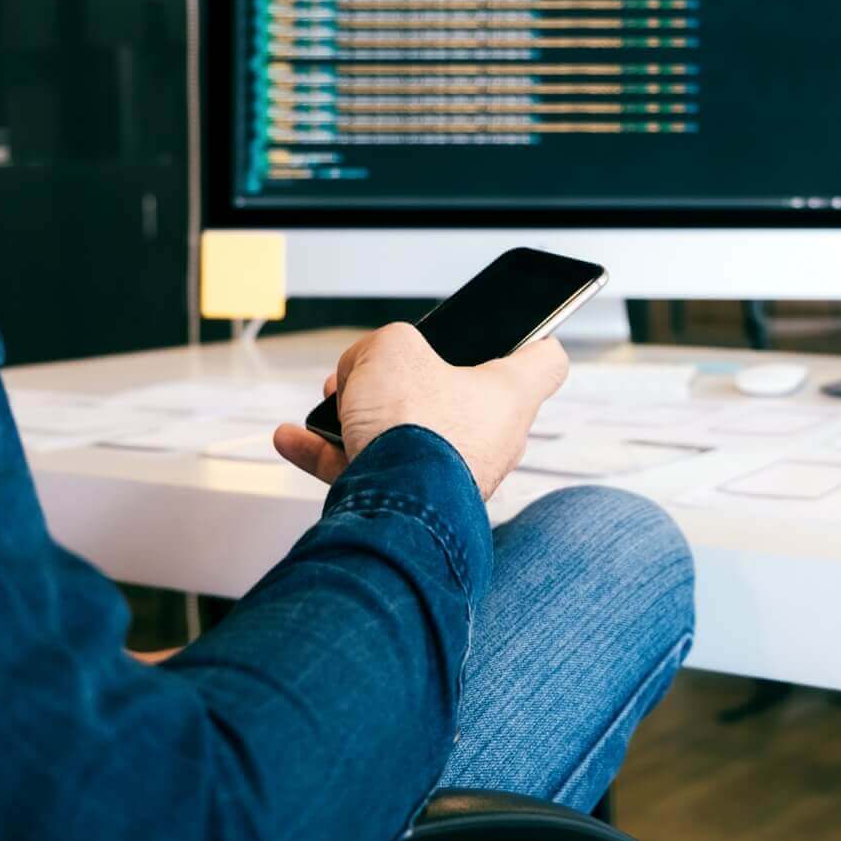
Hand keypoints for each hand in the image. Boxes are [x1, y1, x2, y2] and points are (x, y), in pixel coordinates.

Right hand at [273, 323, 567, 497]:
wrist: (392, 511)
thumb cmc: (414, 428)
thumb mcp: (391, 349)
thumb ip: (383, 346)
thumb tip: (362, 368)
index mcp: (510, 396)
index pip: (545, 360)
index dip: (532, 337)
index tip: (516, 329)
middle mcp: (493, 440)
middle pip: (459, 395)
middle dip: (408, 378)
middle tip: (379, 367)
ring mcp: (455, 477)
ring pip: (409, 433)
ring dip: (364, 415)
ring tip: (333, 401)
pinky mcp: (416, 506)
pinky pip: (373, 472)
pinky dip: (333, 455)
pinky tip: (294, 439)